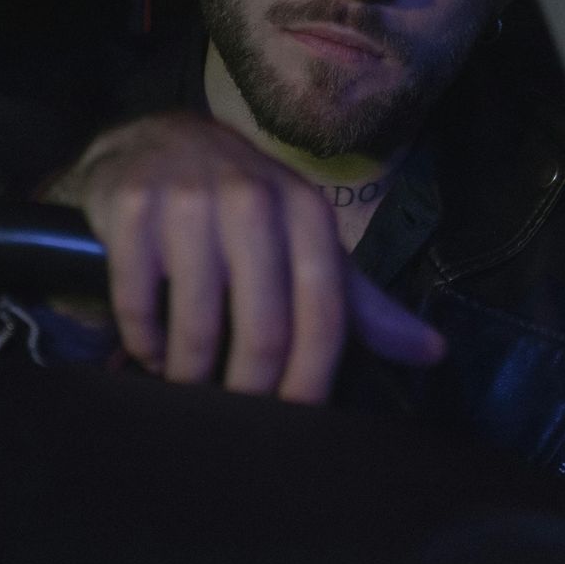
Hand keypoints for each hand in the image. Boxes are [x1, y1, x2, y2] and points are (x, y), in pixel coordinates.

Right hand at [45, 112, 444, 402]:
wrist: (153, 142)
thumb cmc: (241, 206)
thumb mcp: (303, 242)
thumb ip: (359, 302)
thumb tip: (432, 352)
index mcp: (306, 211)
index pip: (324, 315)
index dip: (312, 381)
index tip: (294, 421)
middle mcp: (252, 199)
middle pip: (264, 332)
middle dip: (250, 394)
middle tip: (235, 417)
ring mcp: (188, 201)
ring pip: (198, 328)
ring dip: (190, 376)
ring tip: (188, 382)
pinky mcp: (132, 208)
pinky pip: (138, 306)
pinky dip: (144, 343)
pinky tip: (149, 346)